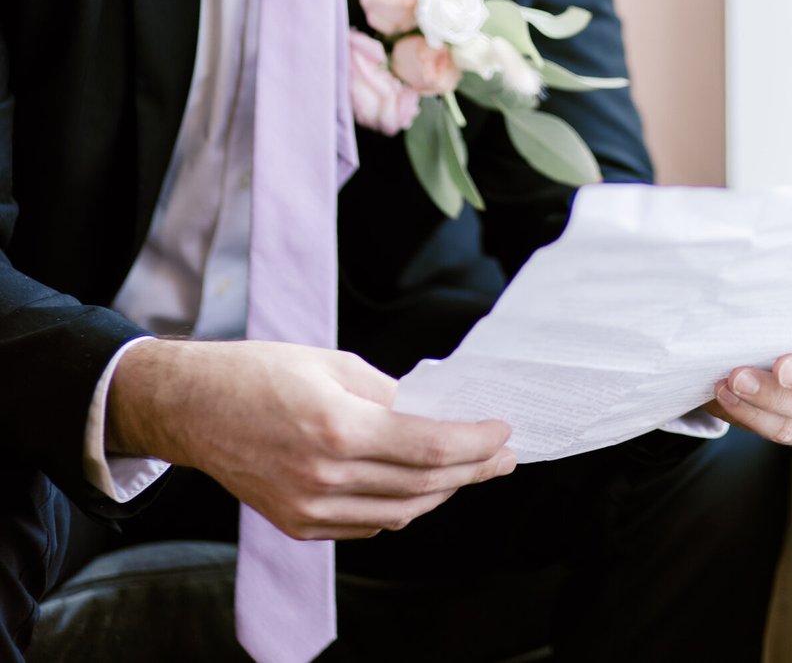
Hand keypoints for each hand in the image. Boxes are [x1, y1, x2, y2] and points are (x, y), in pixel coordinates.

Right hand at [107, 338, 514, 539]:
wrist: (193, 407)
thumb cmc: (260, 372)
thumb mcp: (333, 363)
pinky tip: (419, 486)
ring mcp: (310, 508)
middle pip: (423, 486)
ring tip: (470, 469)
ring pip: (400, 512)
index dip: (475, 443)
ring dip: (442, 492)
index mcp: (338, 426)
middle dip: (472, 470)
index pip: (429, 448)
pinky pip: (367, 523)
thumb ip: (387, 393)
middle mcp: (326, 476)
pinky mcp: (298, 524)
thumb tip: (431, 412)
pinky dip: (401, 506)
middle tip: (503, 455)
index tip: (503, 432)